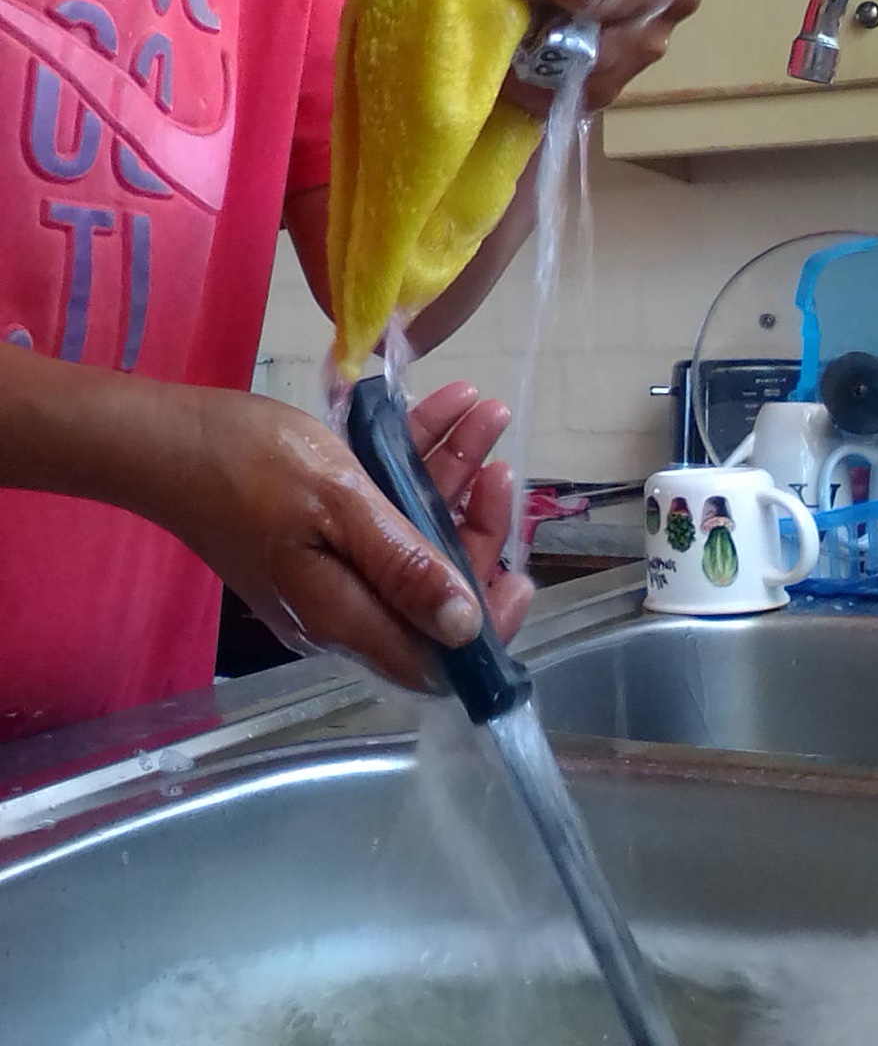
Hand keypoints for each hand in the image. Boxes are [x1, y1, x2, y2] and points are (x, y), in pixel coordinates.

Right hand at [151, 380, 532, 692]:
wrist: (166, 437)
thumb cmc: (249, 462)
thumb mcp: (339, 502)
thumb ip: (404, 565)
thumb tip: (465, 627)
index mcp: (345, 617)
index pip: (436, 657)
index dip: (487, 624)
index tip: (522, 572)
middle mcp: (342, 608)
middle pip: (433, 589)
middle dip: (477, 524)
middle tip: (500, 463)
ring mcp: (330, 570)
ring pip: (412, 537)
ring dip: (453, 477)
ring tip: (482, 412)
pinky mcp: (320, 537)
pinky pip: (382, 511)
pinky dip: (413, 463)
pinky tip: (442, 408)